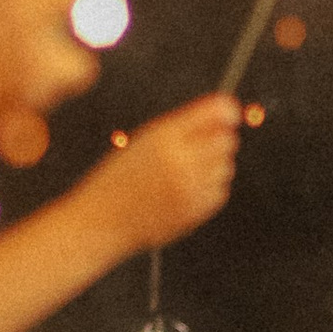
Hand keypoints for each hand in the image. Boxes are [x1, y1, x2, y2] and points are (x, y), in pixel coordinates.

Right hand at [89, 95, 241, 253]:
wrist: (102, 220)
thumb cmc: (120, 177)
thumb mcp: (144, 142)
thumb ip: (183, 126)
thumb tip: (226, 111)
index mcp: (164, 137)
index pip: (215, 113)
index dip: (227, 111)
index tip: (230, 114)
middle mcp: (181, 161)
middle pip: (226, 140)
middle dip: (219, 140)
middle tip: (199, 147)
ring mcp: (190, 188)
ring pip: (225, 167)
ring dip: (213, 166)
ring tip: (184, 172)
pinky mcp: (195, 211)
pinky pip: (219, 191)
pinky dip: (209, 189)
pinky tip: (185, 190)